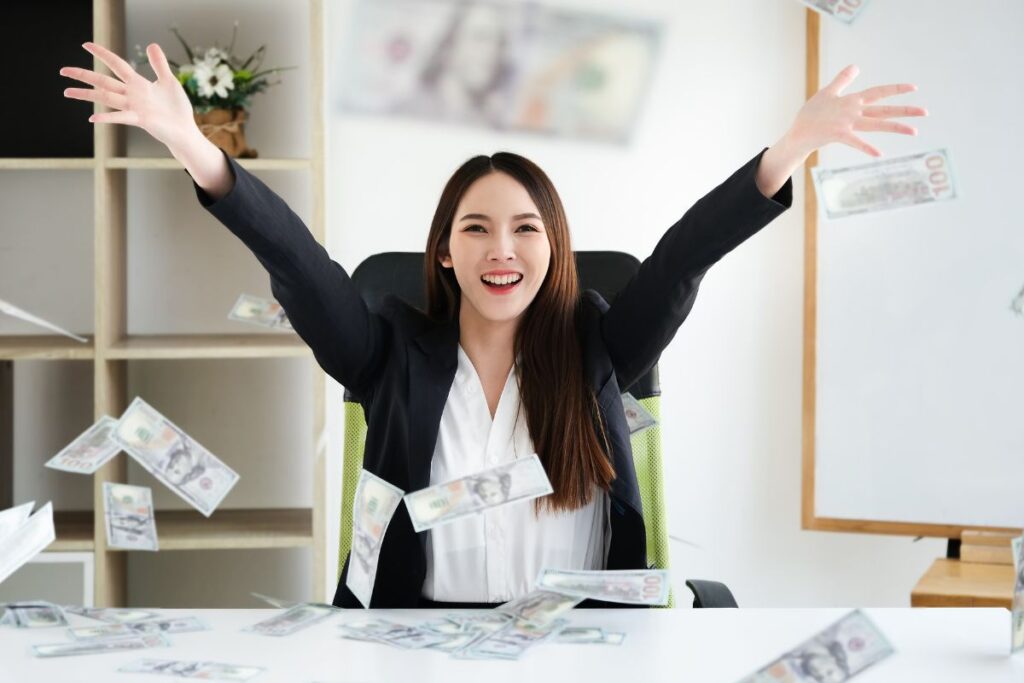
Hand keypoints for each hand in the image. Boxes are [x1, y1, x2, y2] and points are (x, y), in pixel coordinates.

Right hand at [61, 42, 199, 152]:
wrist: (185, 130)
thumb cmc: (177, 108)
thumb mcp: (169, 81)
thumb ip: (159, 64)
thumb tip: (151, 44)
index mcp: (138, 84)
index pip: (116, 64)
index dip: (102, 53)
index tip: (86, 44)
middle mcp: (132, 95)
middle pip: (103, 81)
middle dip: (83, 75)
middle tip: (62, 70)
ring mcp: (134, 107)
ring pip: (106, 98)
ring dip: (86, 94)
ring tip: (66, 92)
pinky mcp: (140, 119)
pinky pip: (121, 117)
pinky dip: (107, 118)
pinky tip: (92, 119)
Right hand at [787, 64, 927, 158]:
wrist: (798, 133)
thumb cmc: (811, 114)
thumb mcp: (826, 93)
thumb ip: (842, 80)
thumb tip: (856, 66)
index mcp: (851, 100)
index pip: (878, 92)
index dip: (896, 89)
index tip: (914, 88)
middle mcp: (853, 110)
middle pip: (884, 109)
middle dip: (905, 110)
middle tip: (926, 112)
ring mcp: (846, 123)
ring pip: (876, 124)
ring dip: (896, 127)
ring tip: (914, 131)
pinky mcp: (837, 135)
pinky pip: (855, 142)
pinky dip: (866, 147)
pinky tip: (879, 153)